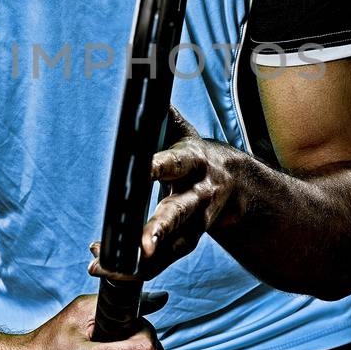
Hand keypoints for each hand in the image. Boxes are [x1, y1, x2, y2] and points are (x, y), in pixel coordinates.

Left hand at [87, 103, 245, 283]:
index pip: (176, 162)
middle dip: (160, 228)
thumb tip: (147, 77)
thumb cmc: (196, 156)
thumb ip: (165, 114)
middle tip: (143, 244)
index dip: (159, 165)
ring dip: (146, 260)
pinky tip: (112, 272)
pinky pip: (165, 261)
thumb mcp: (185, 131)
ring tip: (117, 269)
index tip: (144, 168)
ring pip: (174, 244)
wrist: (238, 188)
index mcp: (194, 162)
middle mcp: (199, 195)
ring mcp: (196, 224)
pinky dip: (139, 268)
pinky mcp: (189, 242)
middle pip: (180, 213)